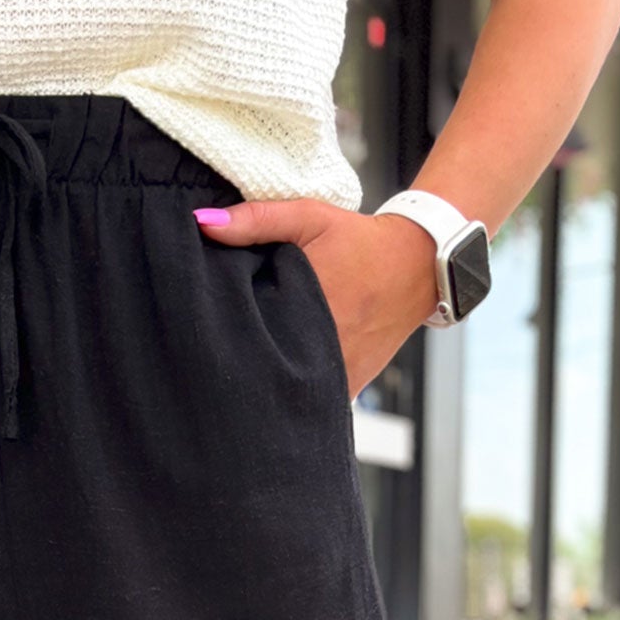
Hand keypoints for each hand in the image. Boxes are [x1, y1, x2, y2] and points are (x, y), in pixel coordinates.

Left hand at [195, 200, 441, 395]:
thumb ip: (256, 219)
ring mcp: (340, 374)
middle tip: (215, 361)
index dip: (224, 341)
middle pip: (266, 373)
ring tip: (246, 377)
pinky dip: (298, 396)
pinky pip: (316, 402)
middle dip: (242, 369)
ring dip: (270, 387)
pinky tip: (279, 385)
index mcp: (307, 308)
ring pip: (291, 396)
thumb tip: (202, 222)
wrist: (417, 264)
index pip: (249, 339)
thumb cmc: (359, 240)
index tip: (204, 339)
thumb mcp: (307, 217)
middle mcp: (325, 349)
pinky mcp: (351, 386)